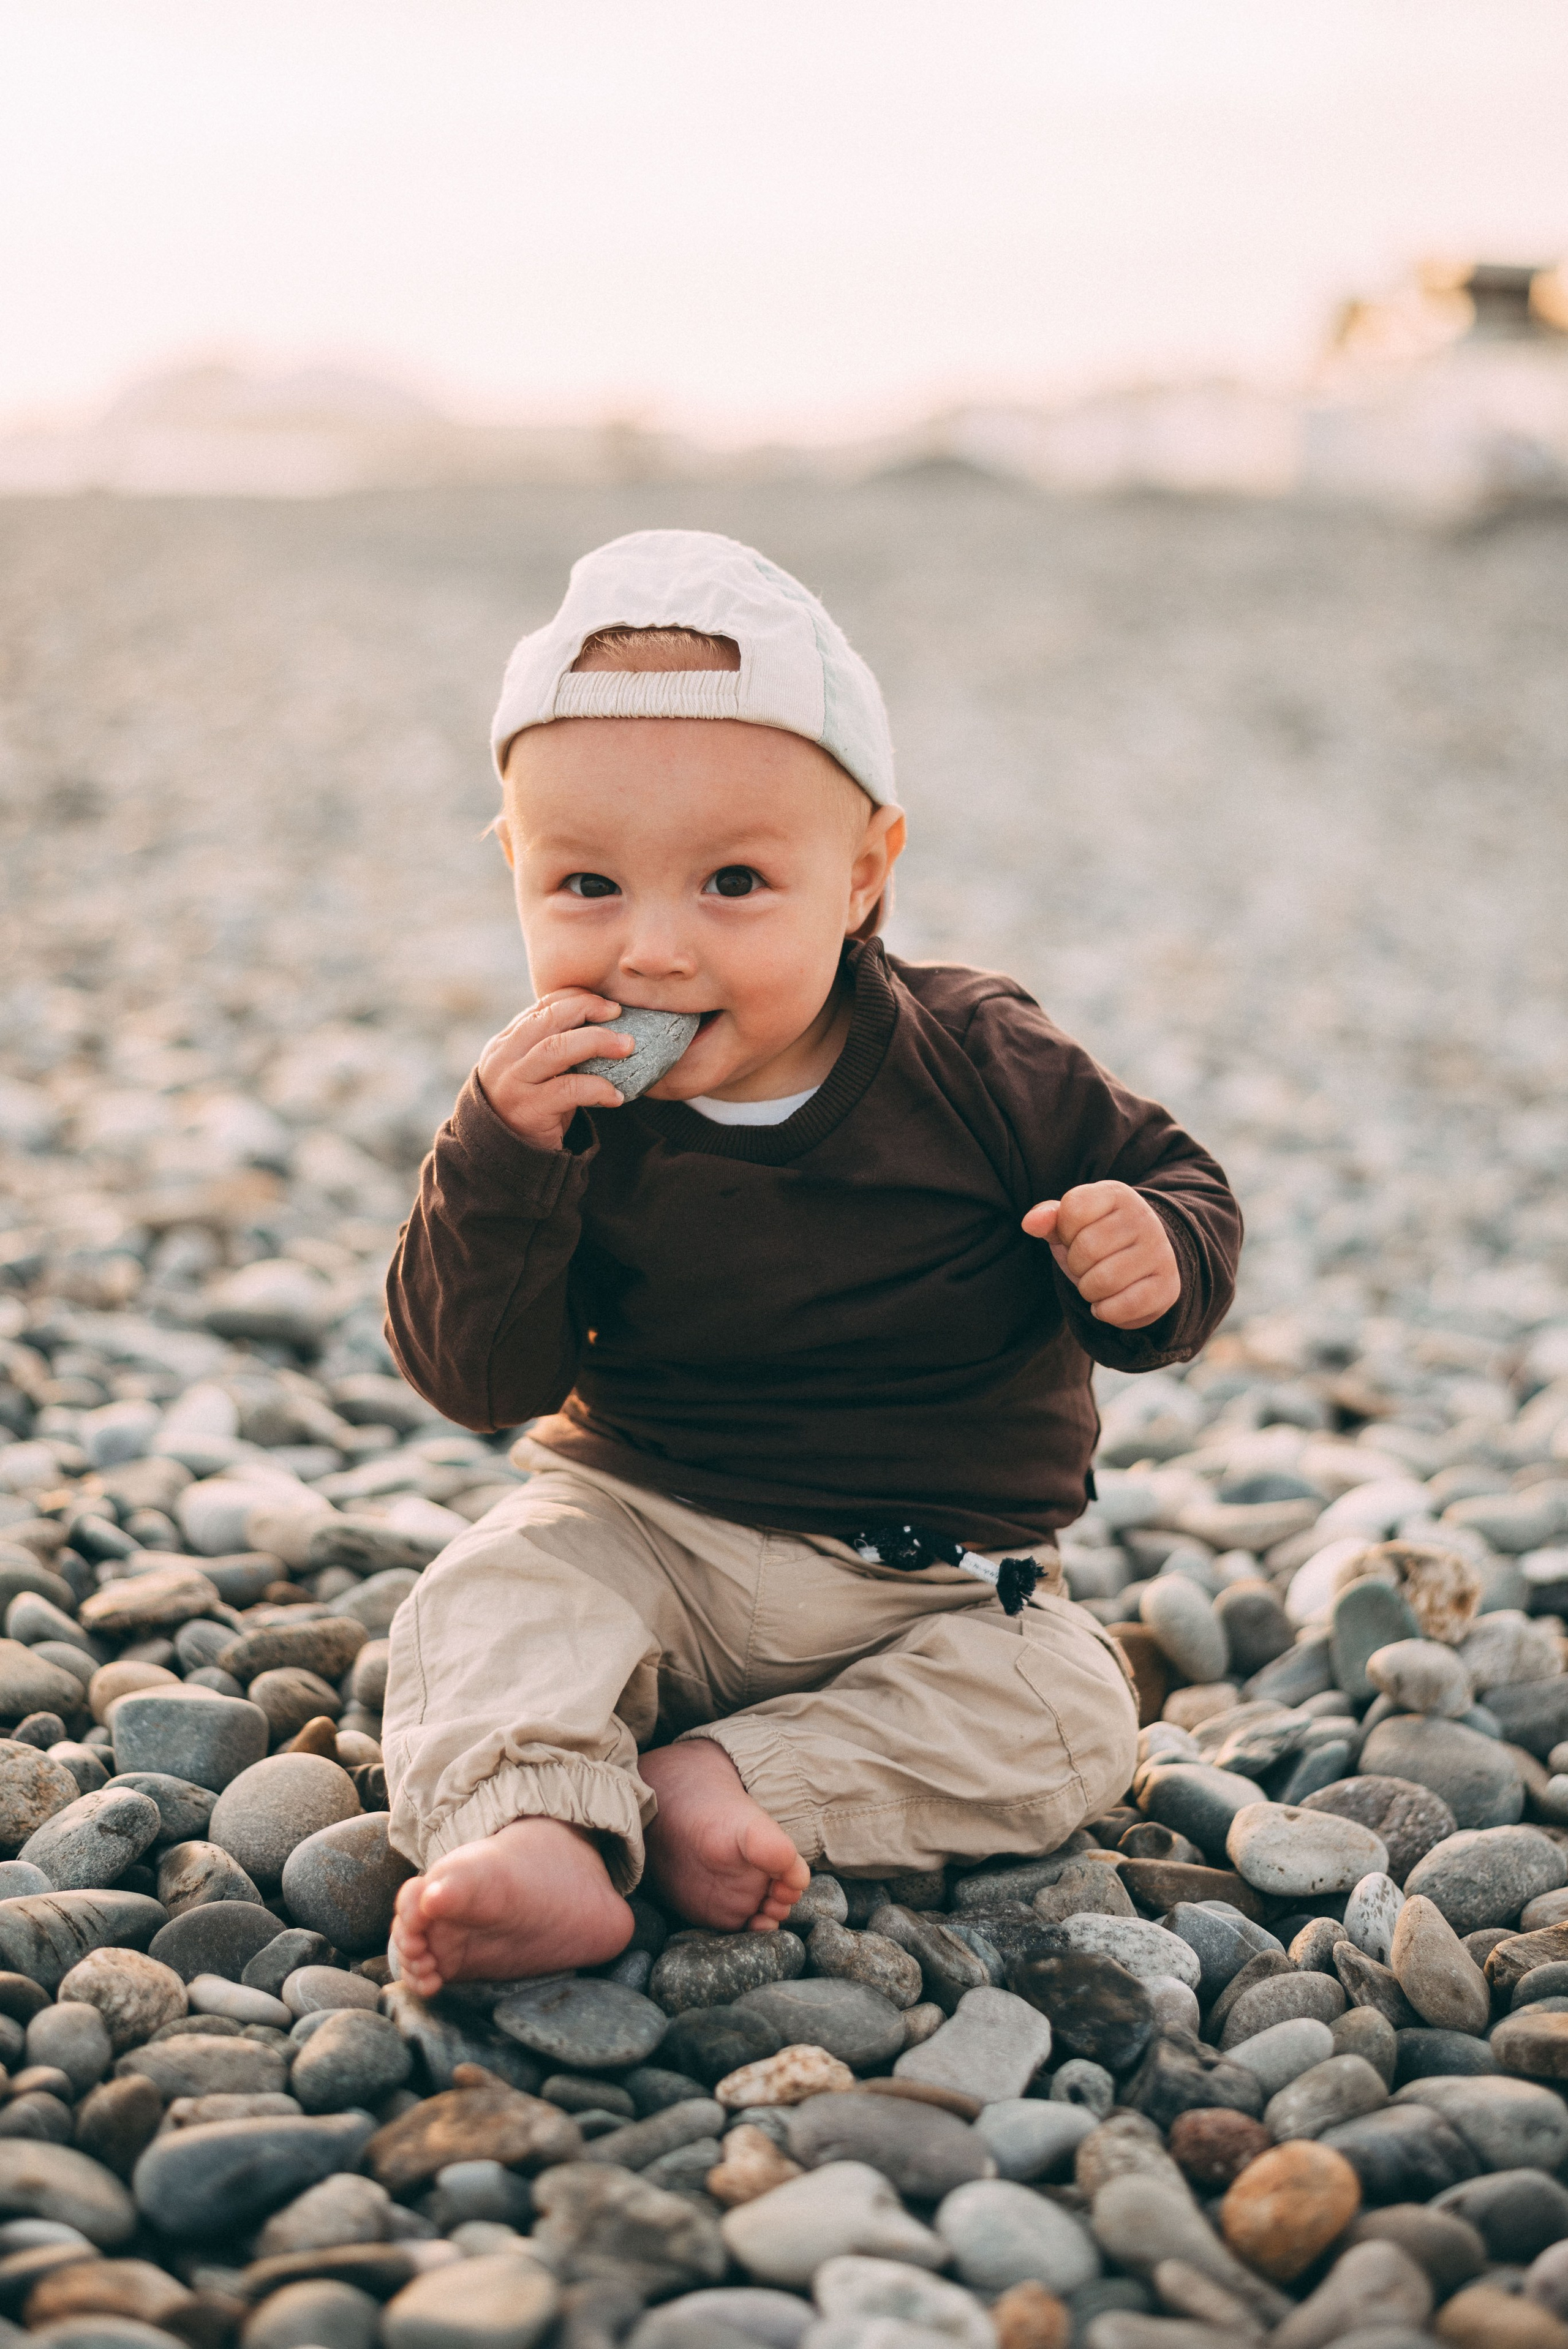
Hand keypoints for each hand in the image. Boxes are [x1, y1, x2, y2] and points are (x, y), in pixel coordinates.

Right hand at [477, 989, 631, 1150]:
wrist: (506, 1155)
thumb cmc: (532, 1106)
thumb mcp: (534, 1071)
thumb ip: (551, 1045)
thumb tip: (601, 1018)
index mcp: (506, 1042)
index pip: (541, 1007)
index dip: (576, 998)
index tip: (608, 1003)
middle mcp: (505, 1058)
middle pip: (548, 1020)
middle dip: (587, 1010)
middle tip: (619, 1013)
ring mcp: (514, 1083)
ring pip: (556, 1049)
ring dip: (596, 1042)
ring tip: (627, 1047)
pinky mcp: (529, 1110)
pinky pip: (568, 1090)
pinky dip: (597, 1088)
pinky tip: (616, 1095)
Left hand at [1022, 1181, 1180, 1328]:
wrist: (1144, 1264)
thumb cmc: (1098, 1240)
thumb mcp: (1071, 1226)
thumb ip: (1049, 1220)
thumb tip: (1029, 1223)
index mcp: (1116, 1194)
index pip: (1073, 1210)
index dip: (1065, 1232)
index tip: (1078, 1236)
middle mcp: (1143, 1218)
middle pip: (1086, 1249)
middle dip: (1076, 1265)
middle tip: (1089, 1265)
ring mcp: (1159, 1252)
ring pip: (1102, 1281)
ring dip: (1089, 1291)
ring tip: (1099, 1283)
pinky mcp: (1167, 1287)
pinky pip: (1123, 1306)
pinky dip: (1106, 1312)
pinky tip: (1110, 1303)